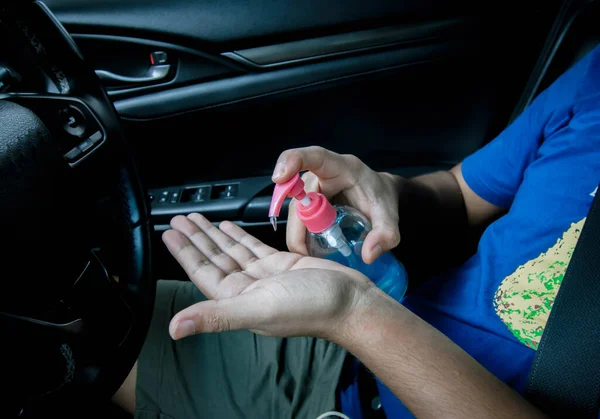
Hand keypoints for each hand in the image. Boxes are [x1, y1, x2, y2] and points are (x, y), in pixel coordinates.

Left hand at [162, 213, 375, 339]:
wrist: (351, 302)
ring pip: (232, 251)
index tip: (169, 233)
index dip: (185, 253)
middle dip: (196, 238)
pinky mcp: (281, 265)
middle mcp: (248, 289)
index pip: (202, 272)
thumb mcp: (259, 309)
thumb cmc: (311, 307)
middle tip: (179, 219)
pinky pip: (253, 248)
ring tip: (197, 219)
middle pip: (214, 259)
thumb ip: (217, 315)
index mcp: (237, 300)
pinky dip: (239, 236)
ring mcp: (264, 277)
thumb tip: (174, 328)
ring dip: (214, 234)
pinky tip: (228, 227)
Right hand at [272, 146, 401, 263]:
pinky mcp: (307, 201)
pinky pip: (297, 218)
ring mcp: (311, 187)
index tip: (279, 178)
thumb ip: (386, 235)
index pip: (314, 156)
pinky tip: (309, 250)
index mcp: (342, 167)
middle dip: (298, 226)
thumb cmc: (382, 199)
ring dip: (298, 234)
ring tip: (312, 255)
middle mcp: (321, 174)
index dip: (292, 161)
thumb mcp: (390, 218)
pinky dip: (299, 235)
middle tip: (308, 253)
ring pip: (294, 211)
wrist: (379, 196)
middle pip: (298, 195)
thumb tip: (368, 254)